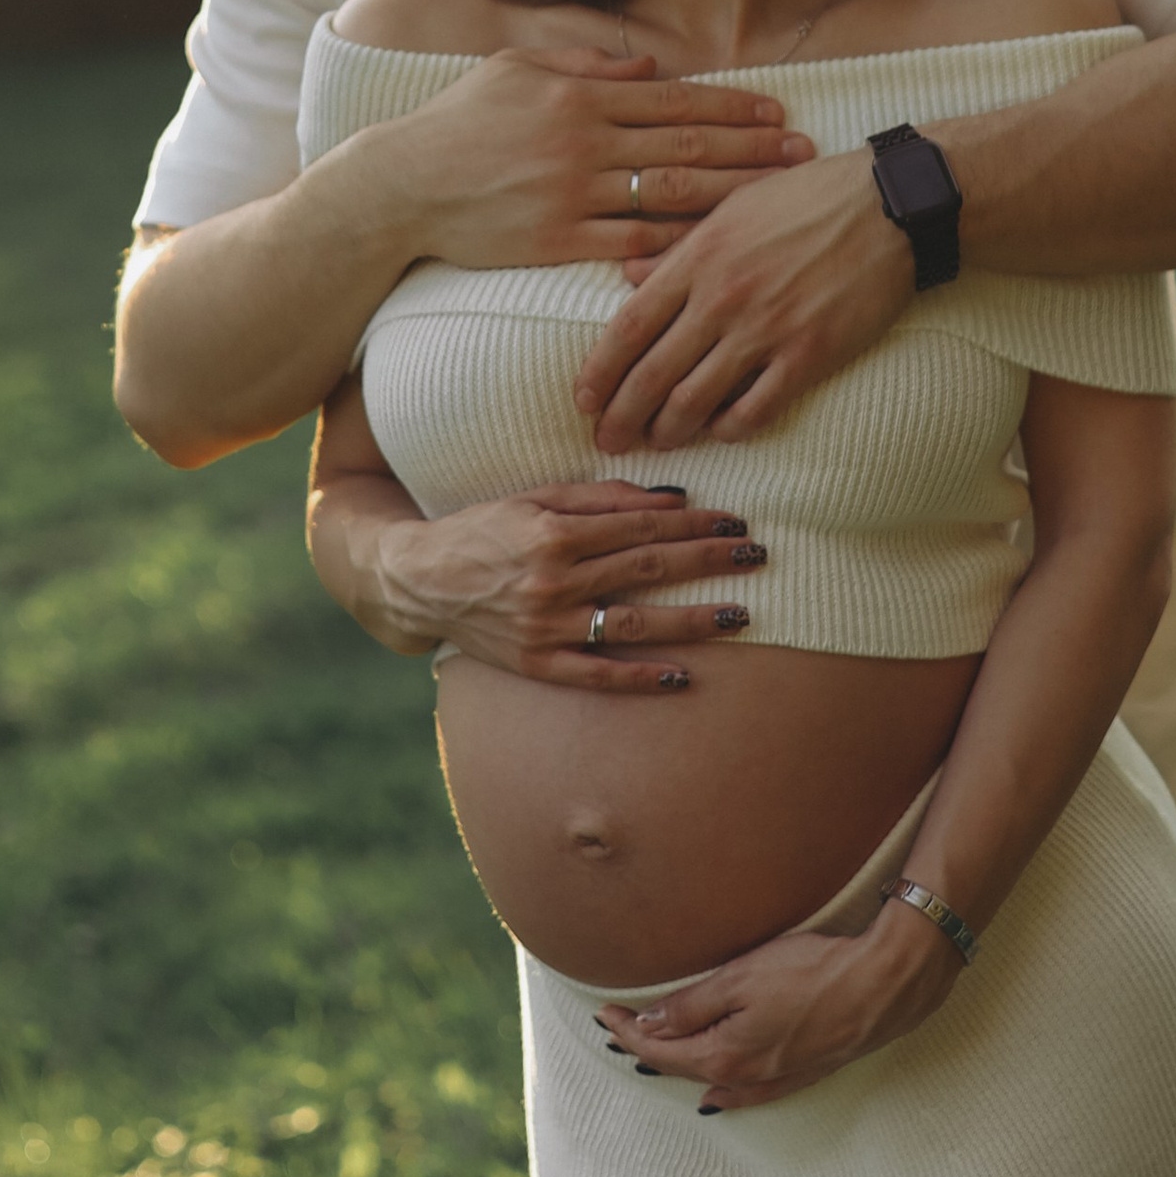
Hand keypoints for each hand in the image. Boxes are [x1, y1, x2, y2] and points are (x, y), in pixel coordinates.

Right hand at [367, 482, 767, 689]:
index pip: (640, 528)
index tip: (735, 520)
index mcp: (553, 533)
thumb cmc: (483, 529)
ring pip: (633, 625)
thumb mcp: (534, 498)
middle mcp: (552, 582)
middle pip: (647, 570)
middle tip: (757, 555)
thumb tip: (671, 499)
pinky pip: (597, 675)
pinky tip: (684, 677)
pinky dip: (641, 678)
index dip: (693, 524)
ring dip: (692, 621)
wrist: (419, 581)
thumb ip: (601, 498)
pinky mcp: (537, 665)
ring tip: (741, 615)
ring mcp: (546, 628)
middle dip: (708, 562)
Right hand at [390, 49, 812, 272]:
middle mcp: (582, 142)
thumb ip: (584, 64)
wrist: (399, 186)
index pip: (674, 99)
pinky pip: (630, 244)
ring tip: (774, 200)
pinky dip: (674, 246)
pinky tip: (715, 248)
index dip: (732, 105)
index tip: (777, 111)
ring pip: (670, 195)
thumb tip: (649, 65)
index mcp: (578, 96)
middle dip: (751, 149)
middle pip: (687, 145)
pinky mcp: (556, 242)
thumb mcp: (514, 69)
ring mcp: (571, 195)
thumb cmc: (456, 121)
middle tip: (801, 154)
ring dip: (729, 196)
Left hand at [574, 148, 913, 451]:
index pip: (628, 327)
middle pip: (652, 373)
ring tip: (658, 443)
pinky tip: (721, 432)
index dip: (600, 371)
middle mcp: (722, 297)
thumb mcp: (732, 208)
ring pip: (696, 399)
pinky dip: (730, 428)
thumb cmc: (808, 198)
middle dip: (622, 416)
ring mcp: (765, 329)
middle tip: (608, 441)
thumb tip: (628, 277)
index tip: (584, 400)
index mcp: (698, 257)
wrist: (889, 206)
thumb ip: (679, 249)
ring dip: (669, 429)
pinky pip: (755, 408)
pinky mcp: (809, 354)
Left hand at [600, 900, 960, 1108]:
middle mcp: (747, 1077)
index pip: (661, 1049)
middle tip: (618, 1030)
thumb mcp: (741, 979)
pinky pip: (750, 1095)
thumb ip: (691, 1005)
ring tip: (653, 1058)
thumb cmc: (814, 974)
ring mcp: (777, 1078)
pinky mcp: (804, 1072)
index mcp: (725, 1055)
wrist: (883, 985)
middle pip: (683, 1067)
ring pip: (714, 1081)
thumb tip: (648, 1027)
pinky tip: (716, 1099)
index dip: (628, 1032)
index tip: (604, 1014)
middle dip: (647, 1049)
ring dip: (681, 1069)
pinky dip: (724, 1095)